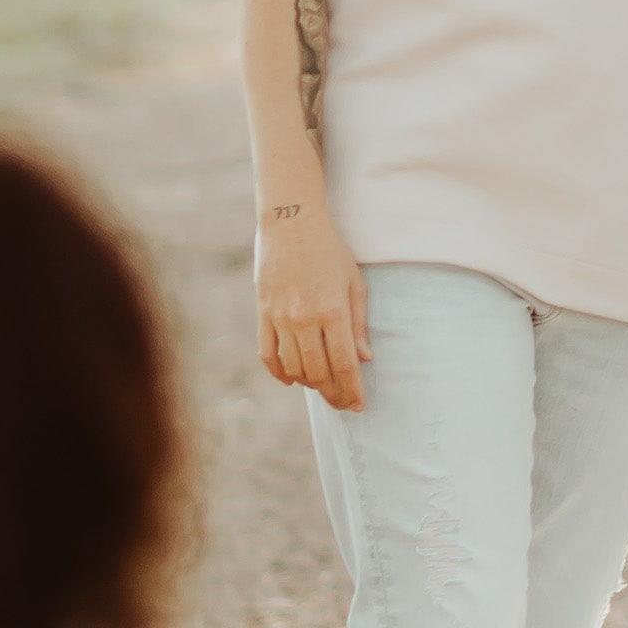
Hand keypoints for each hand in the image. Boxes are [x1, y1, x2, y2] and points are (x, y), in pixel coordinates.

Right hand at [258, 202, 370, 410]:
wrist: (290, 221)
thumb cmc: (330, 250)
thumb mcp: (354, 282)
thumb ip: (359, 323)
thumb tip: (365, 359)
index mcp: (333, 310)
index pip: (344, 364)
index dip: (352, 390)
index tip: (358, 405)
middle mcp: (305, 318)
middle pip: (319, 372)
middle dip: (333, 394)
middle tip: (343, 403)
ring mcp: (280, 317)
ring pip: (293, 367)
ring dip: (309, 384)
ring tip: (322, 388)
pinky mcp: (263, 313)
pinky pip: (268, 354)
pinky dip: (279, 372)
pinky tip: (292, 379)